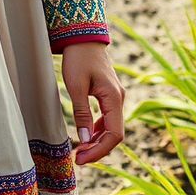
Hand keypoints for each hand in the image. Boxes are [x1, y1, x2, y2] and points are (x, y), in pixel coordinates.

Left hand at [61, 42, 125, 165]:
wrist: (82, 36)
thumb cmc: (78, 57)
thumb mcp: (76, 85)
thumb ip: (81, 113)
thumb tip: (84, 140)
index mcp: (114, 97)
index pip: (114, 134)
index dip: (99, 150)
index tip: (82, 158)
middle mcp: (119, 99)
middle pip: (114, 133)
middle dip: (97, 148)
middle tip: (78, 159)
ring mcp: (115, 97)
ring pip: (111, 127)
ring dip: (97, 140)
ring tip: (79, 150)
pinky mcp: (109, 94)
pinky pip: (107, 118)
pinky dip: (97, 129)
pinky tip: (85, 136)